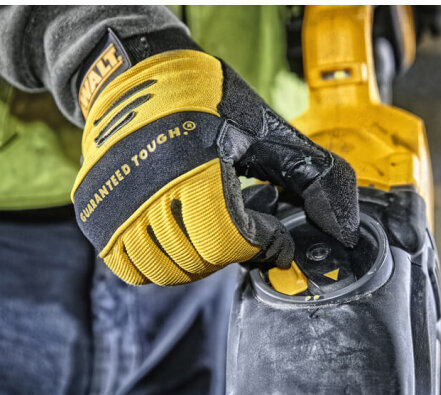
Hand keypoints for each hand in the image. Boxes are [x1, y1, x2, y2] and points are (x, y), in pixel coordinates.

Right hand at [72, 43, 358, 284]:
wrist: (138, 76)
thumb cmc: (210, 101)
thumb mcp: (272, 130)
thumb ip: (318, 178)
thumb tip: (345, 232)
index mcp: (194, 160)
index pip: (236, 236)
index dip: (267, 243)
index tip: (277, 234)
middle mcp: (147, 185)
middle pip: (204, 257)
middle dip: (238, 250)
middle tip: (247, 226)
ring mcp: (115, 203)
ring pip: (170, 270)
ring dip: (204, 259)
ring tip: (215, 227)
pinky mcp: (95, 213)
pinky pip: (133, 269)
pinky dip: (164, 265)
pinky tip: (183, 236)